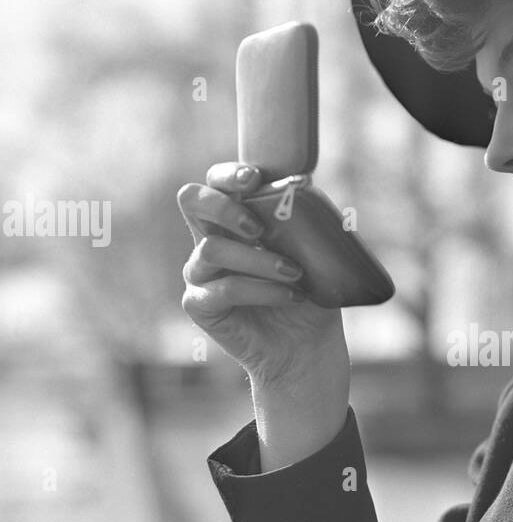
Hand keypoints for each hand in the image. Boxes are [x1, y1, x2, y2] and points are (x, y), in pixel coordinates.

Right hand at [177, 162, 348, 386]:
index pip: (215, 183)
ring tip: (296, 273)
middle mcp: (209, 241)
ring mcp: (200, 273)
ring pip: (212, 249)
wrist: (306, 346)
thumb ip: (303, 221)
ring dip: (259, 259)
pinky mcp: (200, 305)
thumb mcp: (312, 253)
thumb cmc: (307, 293)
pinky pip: (224, 289)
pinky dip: (262, 290)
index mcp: (233, 221)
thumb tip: (304, 186)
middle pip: (190, 200)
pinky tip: (291, 296)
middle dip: (223, 206)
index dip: (227, 175)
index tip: (254, 179)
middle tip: (259, 228)